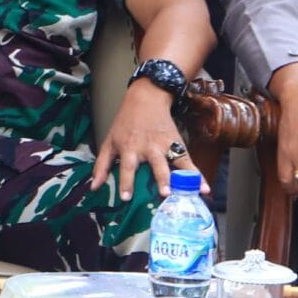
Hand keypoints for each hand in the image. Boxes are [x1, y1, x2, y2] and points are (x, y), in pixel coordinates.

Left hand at [97, 82, 195, 205]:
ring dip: (183, 178)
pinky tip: (205, 188)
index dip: (126, 182)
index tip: (126, 198)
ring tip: (190, 191)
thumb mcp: (109, 141)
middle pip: (155, 165)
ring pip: (176, 163)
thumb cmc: (125, 123)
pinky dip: (198, 176)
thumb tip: (93, 187)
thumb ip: (101, 165)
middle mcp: (148, 148)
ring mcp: (165, 146)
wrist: (146, 99)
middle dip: (161, 179)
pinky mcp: (178, 145)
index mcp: (129, 148)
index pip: (127, 167)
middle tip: (165, 194)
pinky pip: (188, 162)